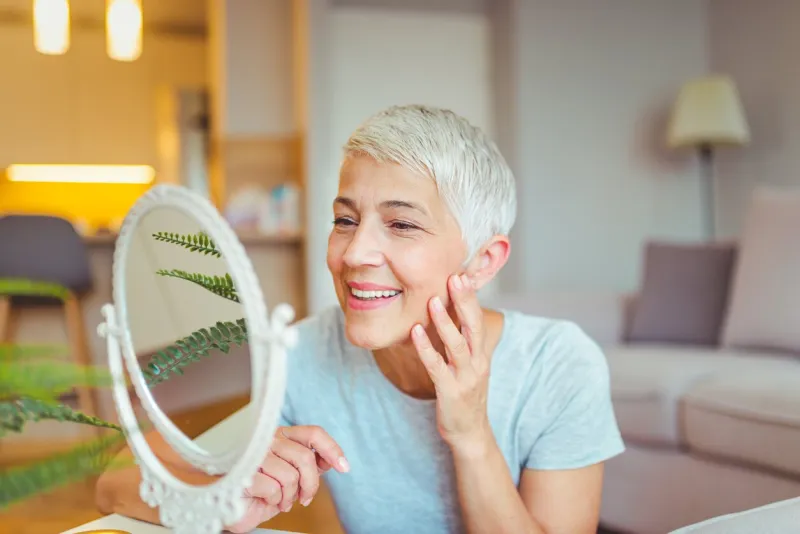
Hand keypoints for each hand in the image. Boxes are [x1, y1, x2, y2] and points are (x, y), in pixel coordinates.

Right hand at [226, 425, 349, 532]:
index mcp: (280, 435)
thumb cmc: (257, 486)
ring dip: (289, 496)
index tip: (344, 467)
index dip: (332, 449)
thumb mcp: (289, 473)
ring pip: (290, 476)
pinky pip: (274, 488)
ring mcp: (255, 454)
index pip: (313, 433)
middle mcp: (268, 439)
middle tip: (305, 497)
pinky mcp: (244, 471)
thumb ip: (309, 464)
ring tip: (281, 500)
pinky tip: (266, 501)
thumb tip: (332, 461)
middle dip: (310, 484)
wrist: (223, 500)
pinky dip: (274, 501)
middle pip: (305, 458)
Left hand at [411, 273, 491, 455]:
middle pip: (474, 326)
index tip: (461, 274)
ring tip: (433, 301)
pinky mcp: (450, 391)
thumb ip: (462, 341)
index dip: (471, 297)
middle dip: (465, 301)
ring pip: (457, 345)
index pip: (478, 319)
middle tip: (455, 277)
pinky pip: (437, 366)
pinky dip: (426, 348)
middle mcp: (477, 362)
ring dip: (445, 322)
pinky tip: (415, 332)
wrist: (470, 433)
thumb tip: (450, 314)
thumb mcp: (469, 365)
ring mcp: (465, 377)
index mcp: (481, 353)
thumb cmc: (465, 394)